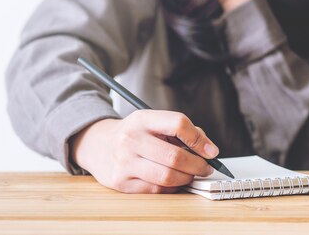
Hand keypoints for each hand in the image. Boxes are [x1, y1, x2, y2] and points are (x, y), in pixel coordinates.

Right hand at [69, 110, 218, 193]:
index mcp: (142, 119)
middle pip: (175, 156)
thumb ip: (180, 130)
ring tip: (190, 175)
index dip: (199, 139)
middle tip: (205, 167)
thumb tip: (209, 149)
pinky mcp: (121, 182)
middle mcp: (131, 139)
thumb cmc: (133, 133)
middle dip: (198, 165)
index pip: (178, 123)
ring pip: (167, 177)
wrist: (97, 144)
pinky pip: (156, 190)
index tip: (211, 151)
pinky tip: (173, 181)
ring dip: (186, 178)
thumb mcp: (152, 121)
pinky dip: (171, 187)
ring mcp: (124, 162)